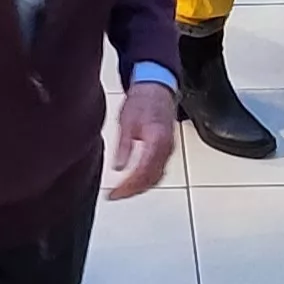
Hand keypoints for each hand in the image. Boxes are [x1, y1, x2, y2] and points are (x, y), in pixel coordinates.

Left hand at [107, 80, 176, 197]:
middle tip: (115, 195)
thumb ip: (124, 146)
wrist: (157, 88)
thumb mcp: (127, 122)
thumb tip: (118, 168)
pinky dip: (147, 180)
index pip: (143, 172)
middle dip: (133, 191)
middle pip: (152, 179)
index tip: (114, 193)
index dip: (128, 187)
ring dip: (140, 188)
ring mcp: (169, 149)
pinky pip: (160, 170)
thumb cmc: (142, 101)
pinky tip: (135, 182)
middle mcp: (167, 148)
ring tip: (123, 192)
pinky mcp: (167, 149)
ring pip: (157, 177)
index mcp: (157, 140)